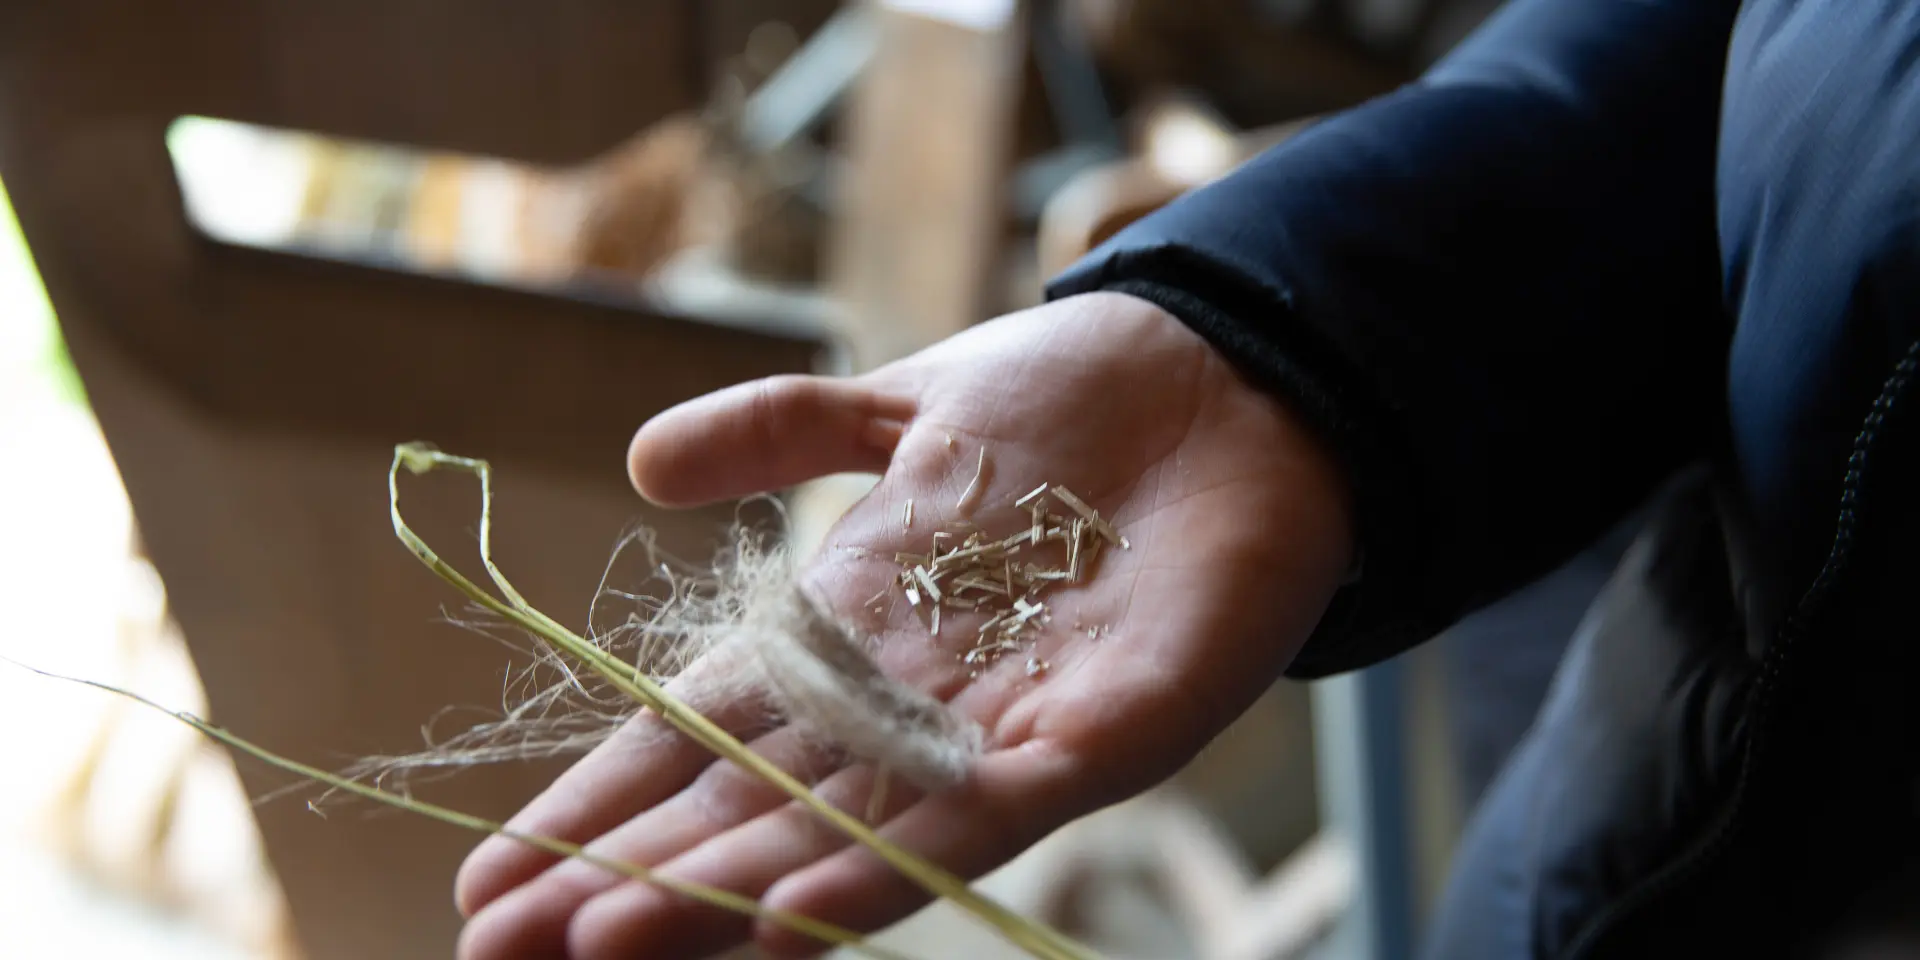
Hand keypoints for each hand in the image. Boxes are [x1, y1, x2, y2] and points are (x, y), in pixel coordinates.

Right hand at [454, 292, 1354, 958]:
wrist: (1240, 378)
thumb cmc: (1076, 402)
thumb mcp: (900, 404)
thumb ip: (778, 431)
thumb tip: (641, 463)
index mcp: (853, 630)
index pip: (701, 735)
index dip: (601, 803)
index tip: (492, 873)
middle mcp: (912, 701)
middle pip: (746, 804)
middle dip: (623, 878)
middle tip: (497, 952)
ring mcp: (1005, 727)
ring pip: (837, 829)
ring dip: (722, 891)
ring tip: (602, 944)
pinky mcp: (1108, 733)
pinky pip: (987, 816)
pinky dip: (885, 867)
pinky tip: (790, 919)